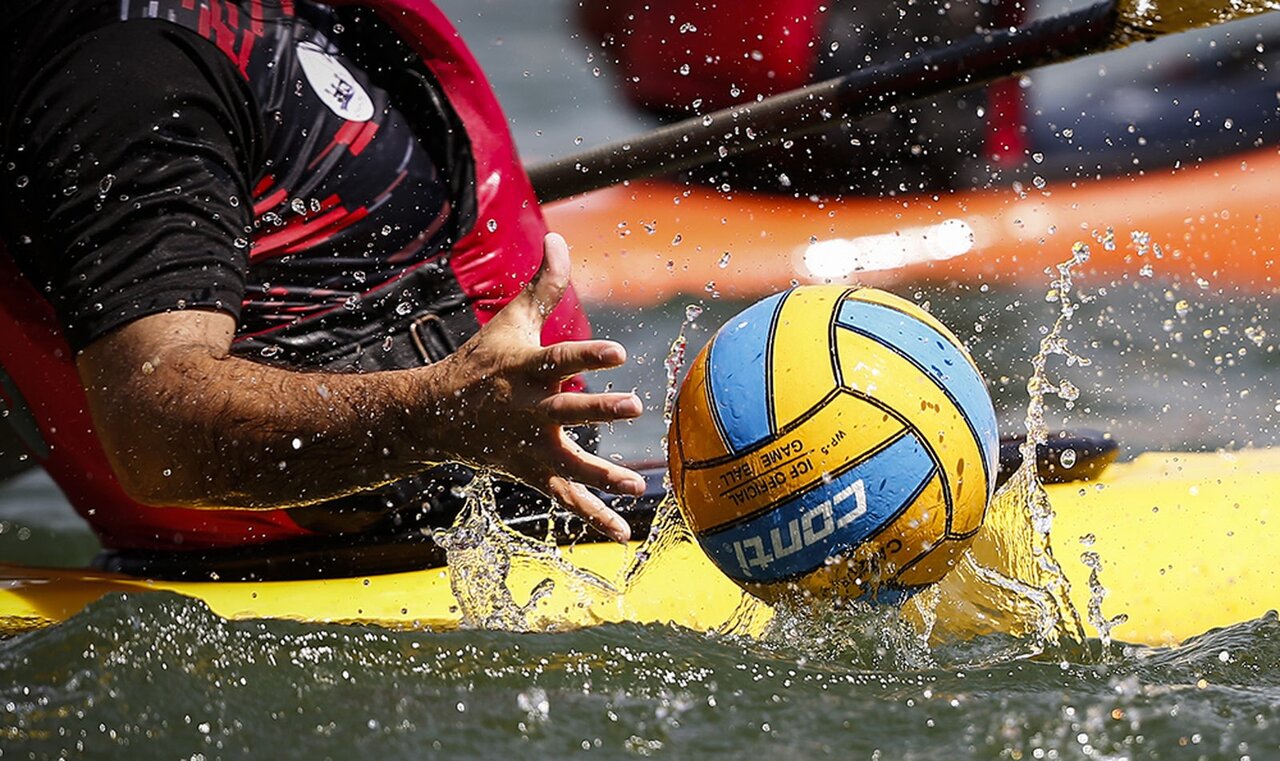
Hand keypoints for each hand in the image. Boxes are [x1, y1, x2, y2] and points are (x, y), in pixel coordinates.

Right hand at [421, 233, 644, 540]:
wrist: (436, 415)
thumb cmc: (481, 362)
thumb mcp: (510, 321)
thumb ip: (543, 285)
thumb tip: (559, 236)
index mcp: (526, 370)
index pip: (561, 358)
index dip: (588, 354)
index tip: (619, 352)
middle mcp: (530, 409)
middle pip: (568, 410)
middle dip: (600, 409)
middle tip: (635, 406)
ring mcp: (530, 445)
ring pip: (569, 464)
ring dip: (603, 475)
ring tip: (637, 484)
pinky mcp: (532, 472)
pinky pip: (565, 499)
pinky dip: (592, 516)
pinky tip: (622, 531)